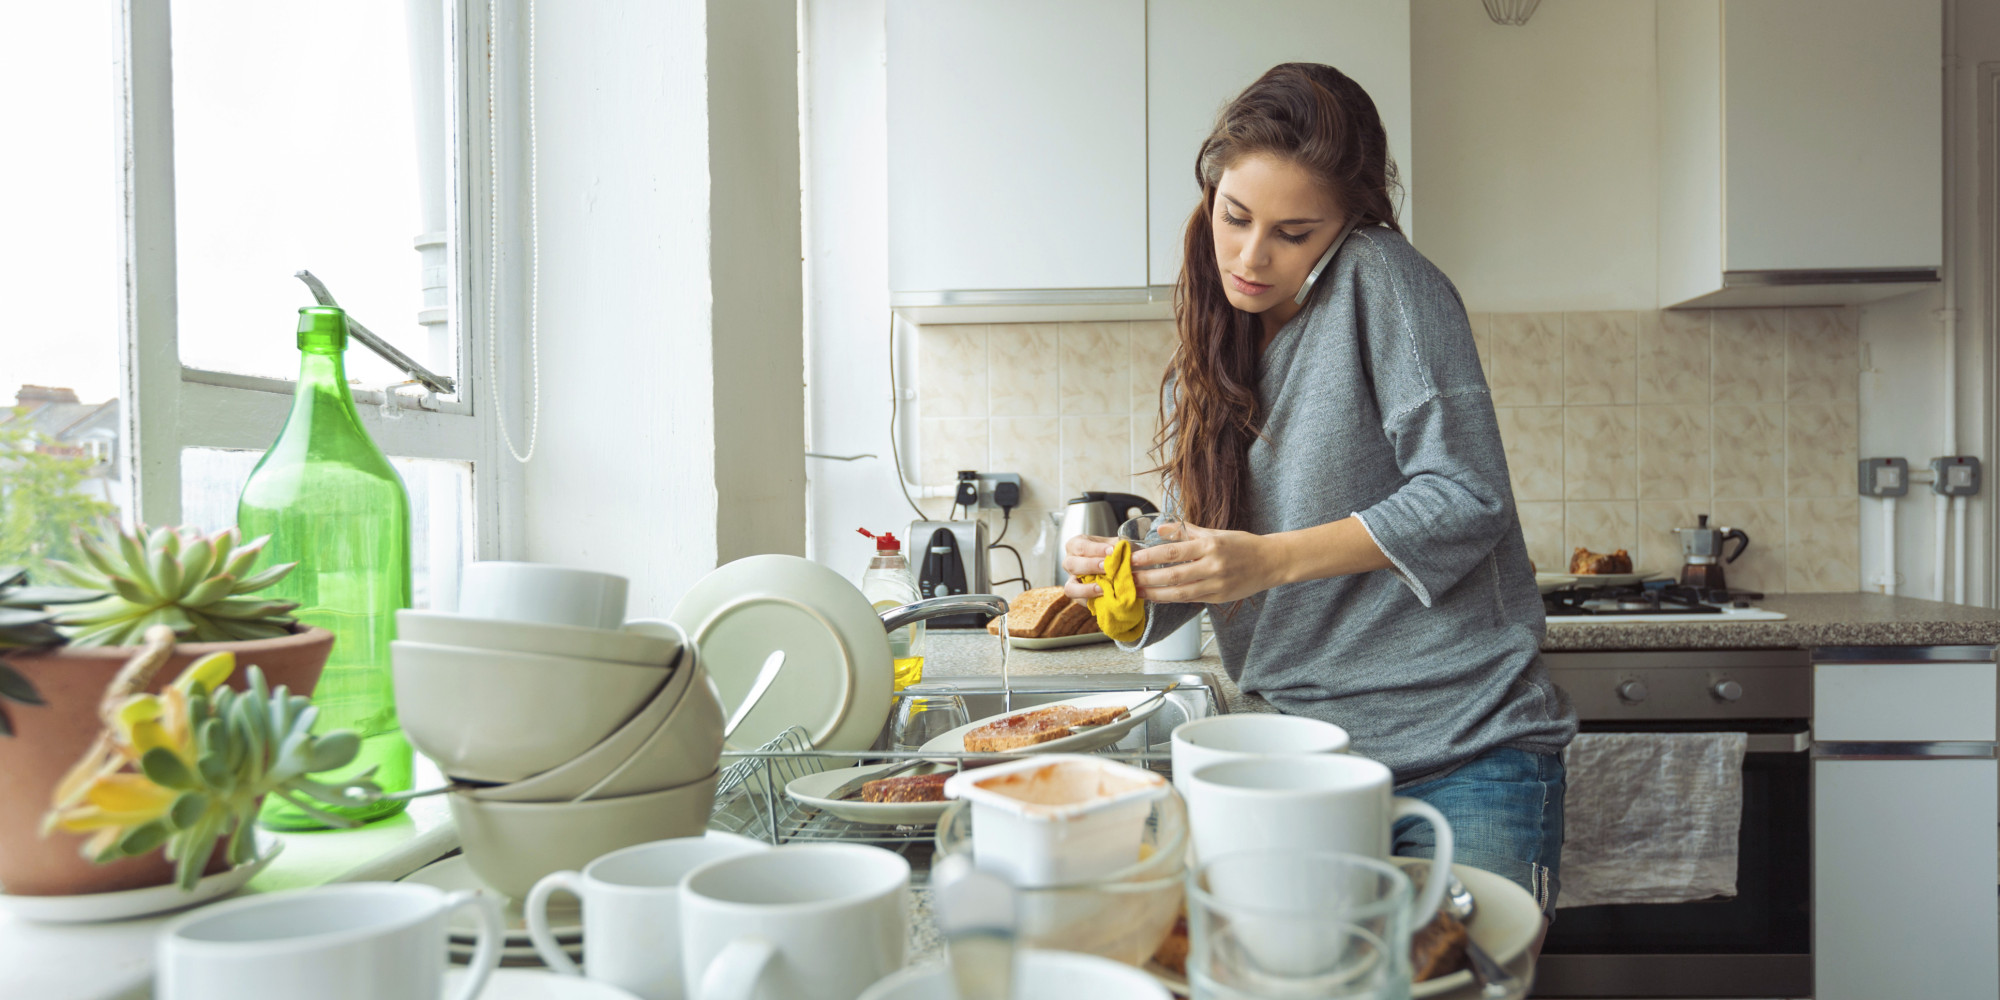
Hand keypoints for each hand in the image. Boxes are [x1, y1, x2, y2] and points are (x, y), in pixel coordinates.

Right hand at [1061, 534, 1115, 604]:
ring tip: (1102, 588)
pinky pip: (1079, 601)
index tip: (1112, 551)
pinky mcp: (1078, 596)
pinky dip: (1091, 601)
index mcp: (1076, 545)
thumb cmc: (1111, 552)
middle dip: (1090, 566)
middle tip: (1106, 567)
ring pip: (1070, 587)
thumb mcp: (1115, 544)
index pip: (1080, 546)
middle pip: (1071, 564)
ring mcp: (1072, 581)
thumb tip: (1125, 552)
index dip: (1096, 549)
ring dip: (1086, 589)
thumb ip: (1119, 547)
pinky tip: (1104, 598)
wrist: (1113, 566)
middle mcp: (1070, 562)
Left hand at [1129, 522, 1285, 604]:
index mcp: (1210, 546)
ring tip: (1136, 592)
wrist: (1270, 562)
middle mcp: (1212, 566)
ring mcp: (1216, 585)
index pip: (1174, 552)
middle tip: (1127, 579)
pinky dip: (1171, 599)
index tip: (1132, 558)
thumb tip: (1161, 528)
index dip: (1150, 556)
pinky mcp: (1218, 598)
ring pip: (1179, 593)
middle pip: (1173, 575)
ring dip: (1154, 594)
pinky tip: (1156, 597)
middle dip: (1147, 578)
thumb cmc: (1242, 545)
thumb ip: (1186, 531)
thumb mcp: (1215, 533)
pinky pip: (1190, 599)